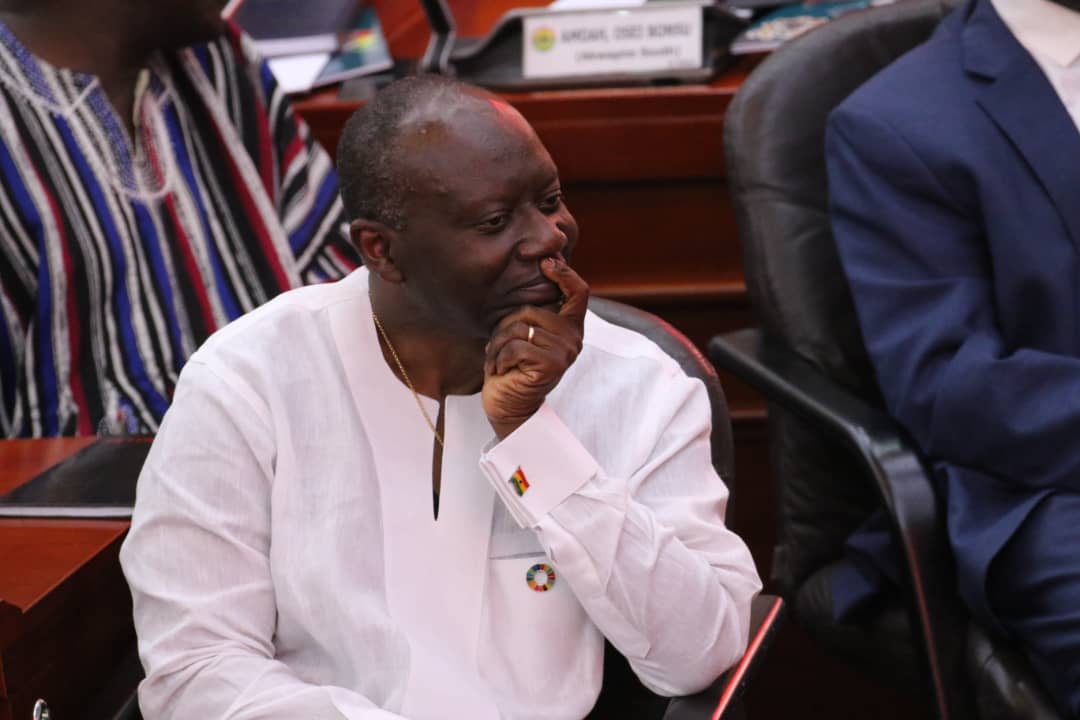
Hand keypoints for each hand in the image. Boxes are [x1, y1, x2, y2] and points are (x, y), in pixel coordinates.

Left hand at [482, 257, 588, 438]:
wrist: (507, 406)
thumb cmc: (511, 367)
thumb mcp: (524, 333)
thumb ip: (533, 312)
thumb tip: (533, 272)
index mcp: (569, 328)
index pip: (579, 292)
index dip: (564, 273)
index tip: (545, 263)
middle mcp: (573, 339)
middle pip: (532, 309)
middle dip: (505, 326)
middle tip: (498, 347)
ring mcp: (564, 353)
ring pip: (520, 328)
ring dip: (499, 345)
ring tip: (498, 361)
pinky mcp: (551, 366)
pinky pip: (515, 346)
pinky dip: (499, 358)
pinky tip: (500, 371)